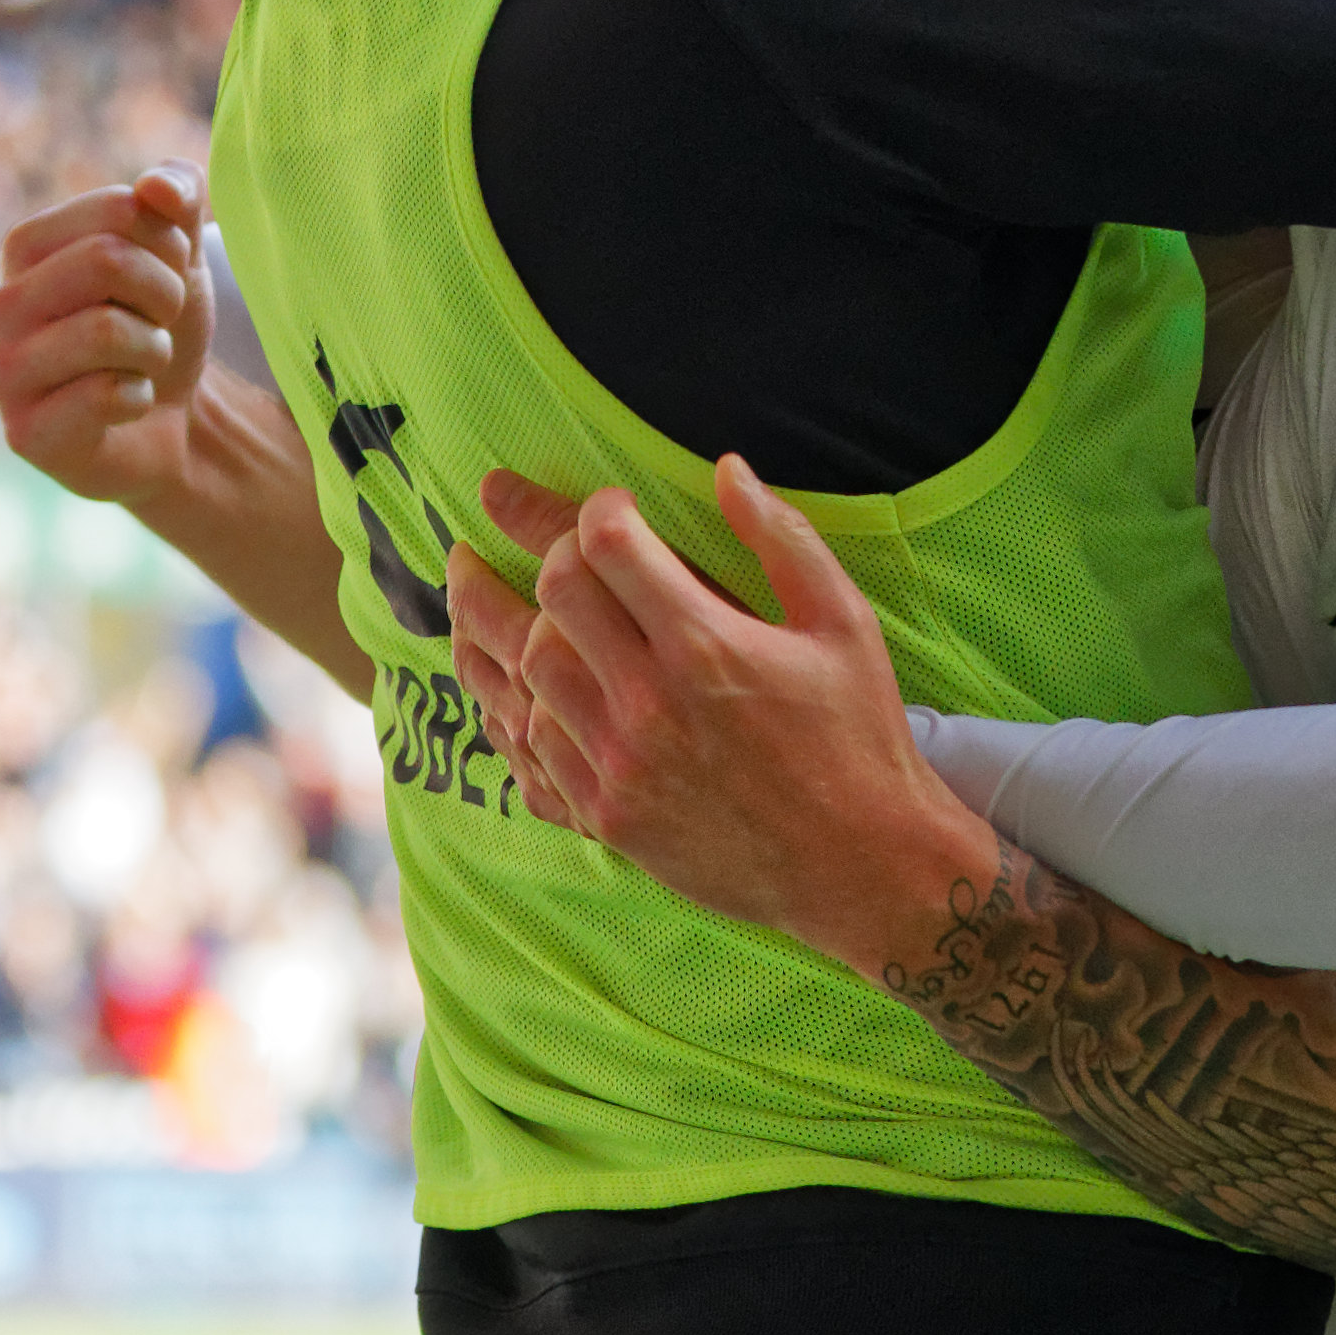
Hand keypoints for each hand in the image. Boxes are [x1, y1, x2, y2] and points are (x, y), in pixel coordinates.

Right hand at [0, 166, 214, 510]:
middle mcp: (0, 305)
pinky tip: (125, 404)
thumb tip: (157, 187)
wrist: (170, 420)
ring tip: (143, 361)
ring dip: (155, 348)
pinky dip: (140, 397)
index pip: (118, 207)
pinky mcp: (25, 433)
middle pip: (108, 260)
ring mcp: (4, 371)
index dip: (170, 241)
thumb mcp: (182, 249)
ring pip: (108, 330)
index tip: (169, 272)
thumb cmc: (159, 323)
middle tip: (162, 320)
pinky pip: (106, 396)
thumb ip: (179, 193)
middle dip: (166, 292)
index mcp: (27, 246)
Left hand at [446, 458, 994, 970]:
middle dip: (542, 552)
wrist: (856, 865)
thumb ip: (782, 537)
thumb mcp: (842, 622)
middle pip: (554, 598)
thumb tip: (725, 469)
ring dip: (505, 624)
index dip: (596, 508)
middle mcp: (650, 703)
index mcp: (707, 643)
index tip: (610, 506)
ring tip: (478, 591)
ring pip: (524, 670)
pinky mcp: (605, 816)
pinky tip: (509, 683)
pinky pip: (527, 747)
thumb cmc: (857, 734)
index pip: (607, 544)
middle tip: (533, 538)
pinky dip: (512, 705)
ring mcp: (618, 766)